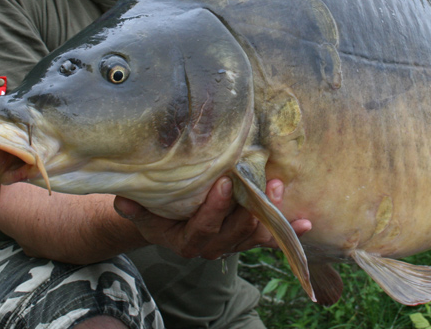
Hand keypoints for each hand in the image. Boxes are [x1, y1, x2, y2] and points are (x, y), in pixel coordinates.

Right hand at [113, 177, 310, 259]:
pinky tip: (306, 222)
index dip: (216, 208)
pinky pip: (270, 237)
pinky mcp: (247, 237)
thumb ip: (135, 207)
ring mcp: (233, 243)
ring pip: (254, 233)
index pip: (204, 228)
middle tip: (262, 183)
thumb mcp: (140, 210)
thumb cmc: (153, 211)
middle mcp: (212, 247)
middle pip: (235, 232)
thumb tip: (124, 199)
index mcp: (187, 242)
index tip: (226, 182)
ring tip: (280, 188)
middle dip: (250, 207)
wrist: (164, 222)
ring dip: (271, 213)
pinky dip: (289, 230)